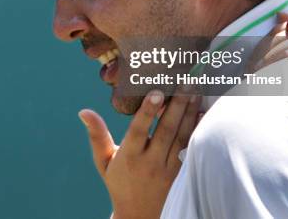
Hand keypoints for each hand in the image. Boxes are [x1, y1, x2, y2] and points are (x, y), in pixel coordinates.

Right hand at [78, 89, 201, 218]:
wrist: (140, 215)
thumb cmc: (119, 181)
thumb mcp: (103, 160)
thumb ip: (97, 134)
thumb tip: (83, 111)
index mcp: (129, 156)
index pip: (139, 130)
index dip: (148, 111)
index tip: (156, 92)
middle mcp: (150, 162)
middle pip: (166, 131)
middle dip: (177, 105)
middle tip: (186, 82)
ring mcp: (168, 169)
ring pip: (181, 138)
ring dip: (190, 113)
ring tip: (196, 90)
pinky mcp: (182, 174)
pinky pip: (191, 149)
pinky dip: (198, 130)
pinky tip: (204, 113)